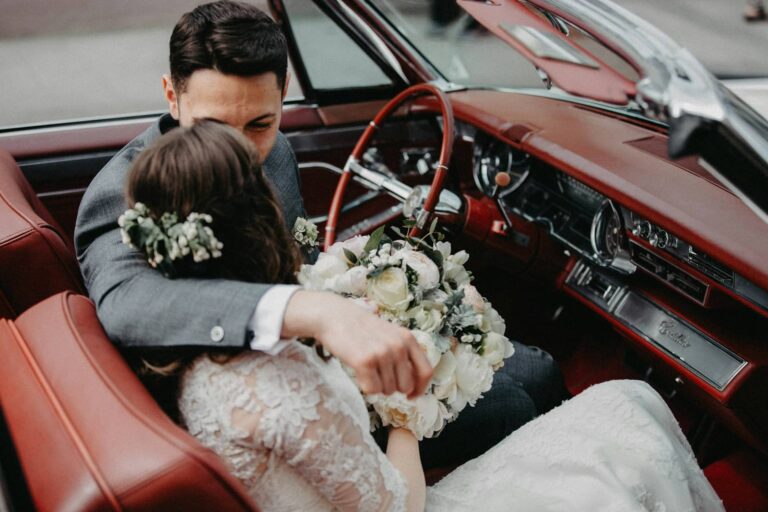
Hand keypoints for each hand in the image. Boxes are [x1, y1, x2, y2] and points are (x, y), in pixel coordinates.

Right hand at [282, 290, 432, 397]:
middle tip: (377, 375)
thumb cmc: (361, 329)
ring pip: (388, 390)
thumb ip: (403, 355)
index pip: (426, 372)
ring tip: (366, 367)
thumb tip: (412, 387)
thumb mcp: (390, 335)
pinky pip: (372, 390)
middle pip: (406, 386)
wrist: (333, 316)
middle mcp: (399, 346)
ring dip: (376, 385)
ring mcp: (383, 353)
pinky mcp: (365, 361)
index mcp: (408, 338)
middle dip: (392, 387)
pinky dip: (365, 386)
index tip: (410, 396)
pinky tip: (358, 371)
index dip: (420, 389)